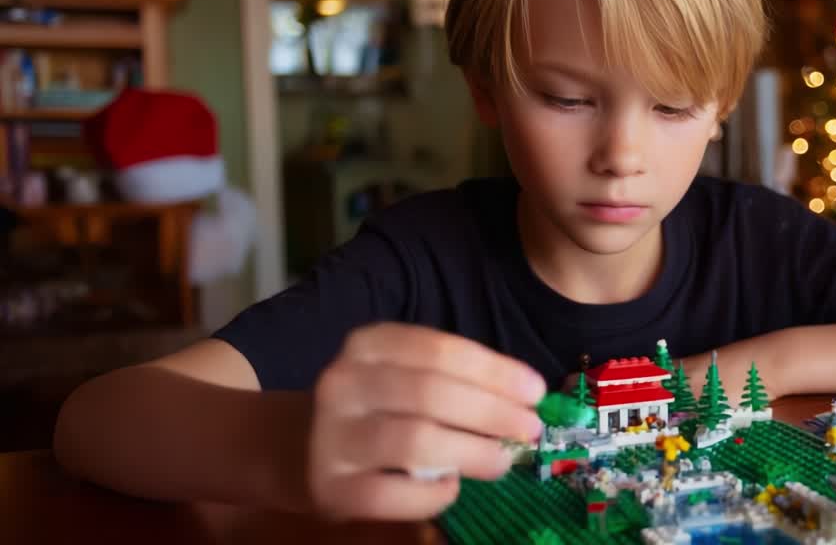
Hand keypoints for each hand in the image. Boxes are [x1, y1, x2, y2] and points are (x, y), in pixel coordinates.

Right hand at [307, 323, 545, 519]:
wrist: (298, 446)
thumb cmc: (375, 406)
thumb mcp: (403, 374)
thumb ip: (454, 380)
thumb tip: (525, 399)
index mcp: (367, 345)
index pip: (439, 349)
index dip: (494, 371)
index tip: (535, 391)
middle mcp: (343, 383)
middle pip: (431, 393)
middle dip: (491, 411)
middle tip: (529, 428)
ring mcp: (331, 437)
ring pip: (414, 441)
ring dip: (470, 451)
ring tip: (501, 460)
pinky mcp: (330, 488)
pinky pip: (392, 493)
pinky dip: (432, 493)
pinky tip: (452, 488)